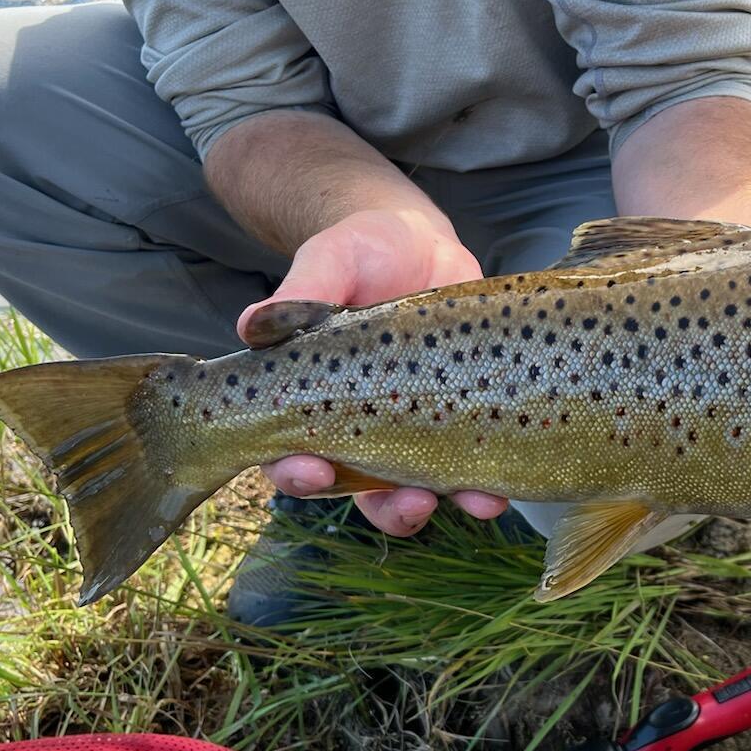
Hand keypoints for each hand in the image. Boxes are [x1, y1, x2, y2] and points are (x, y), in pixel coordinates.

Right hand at [240, 209, 509, 535]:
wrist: (421, 242)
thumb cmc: (361, 252)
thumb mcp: (331, 261)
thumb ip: (300, 292)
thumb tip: (250, 325)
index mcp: (314, 402)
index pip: (291, 455)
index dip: (298, 474)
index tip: (313, 470)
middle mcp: (362, 428)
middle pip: (365, 492)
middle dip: (389, 508)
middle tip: (411, 503)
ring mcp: (416, 429)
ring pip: (423, 490)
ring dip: (450, 504)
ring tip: (477, 501)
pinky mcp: (463, 420)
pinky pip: (472, 466)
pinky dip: (487, 485)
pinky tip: (501, 489)